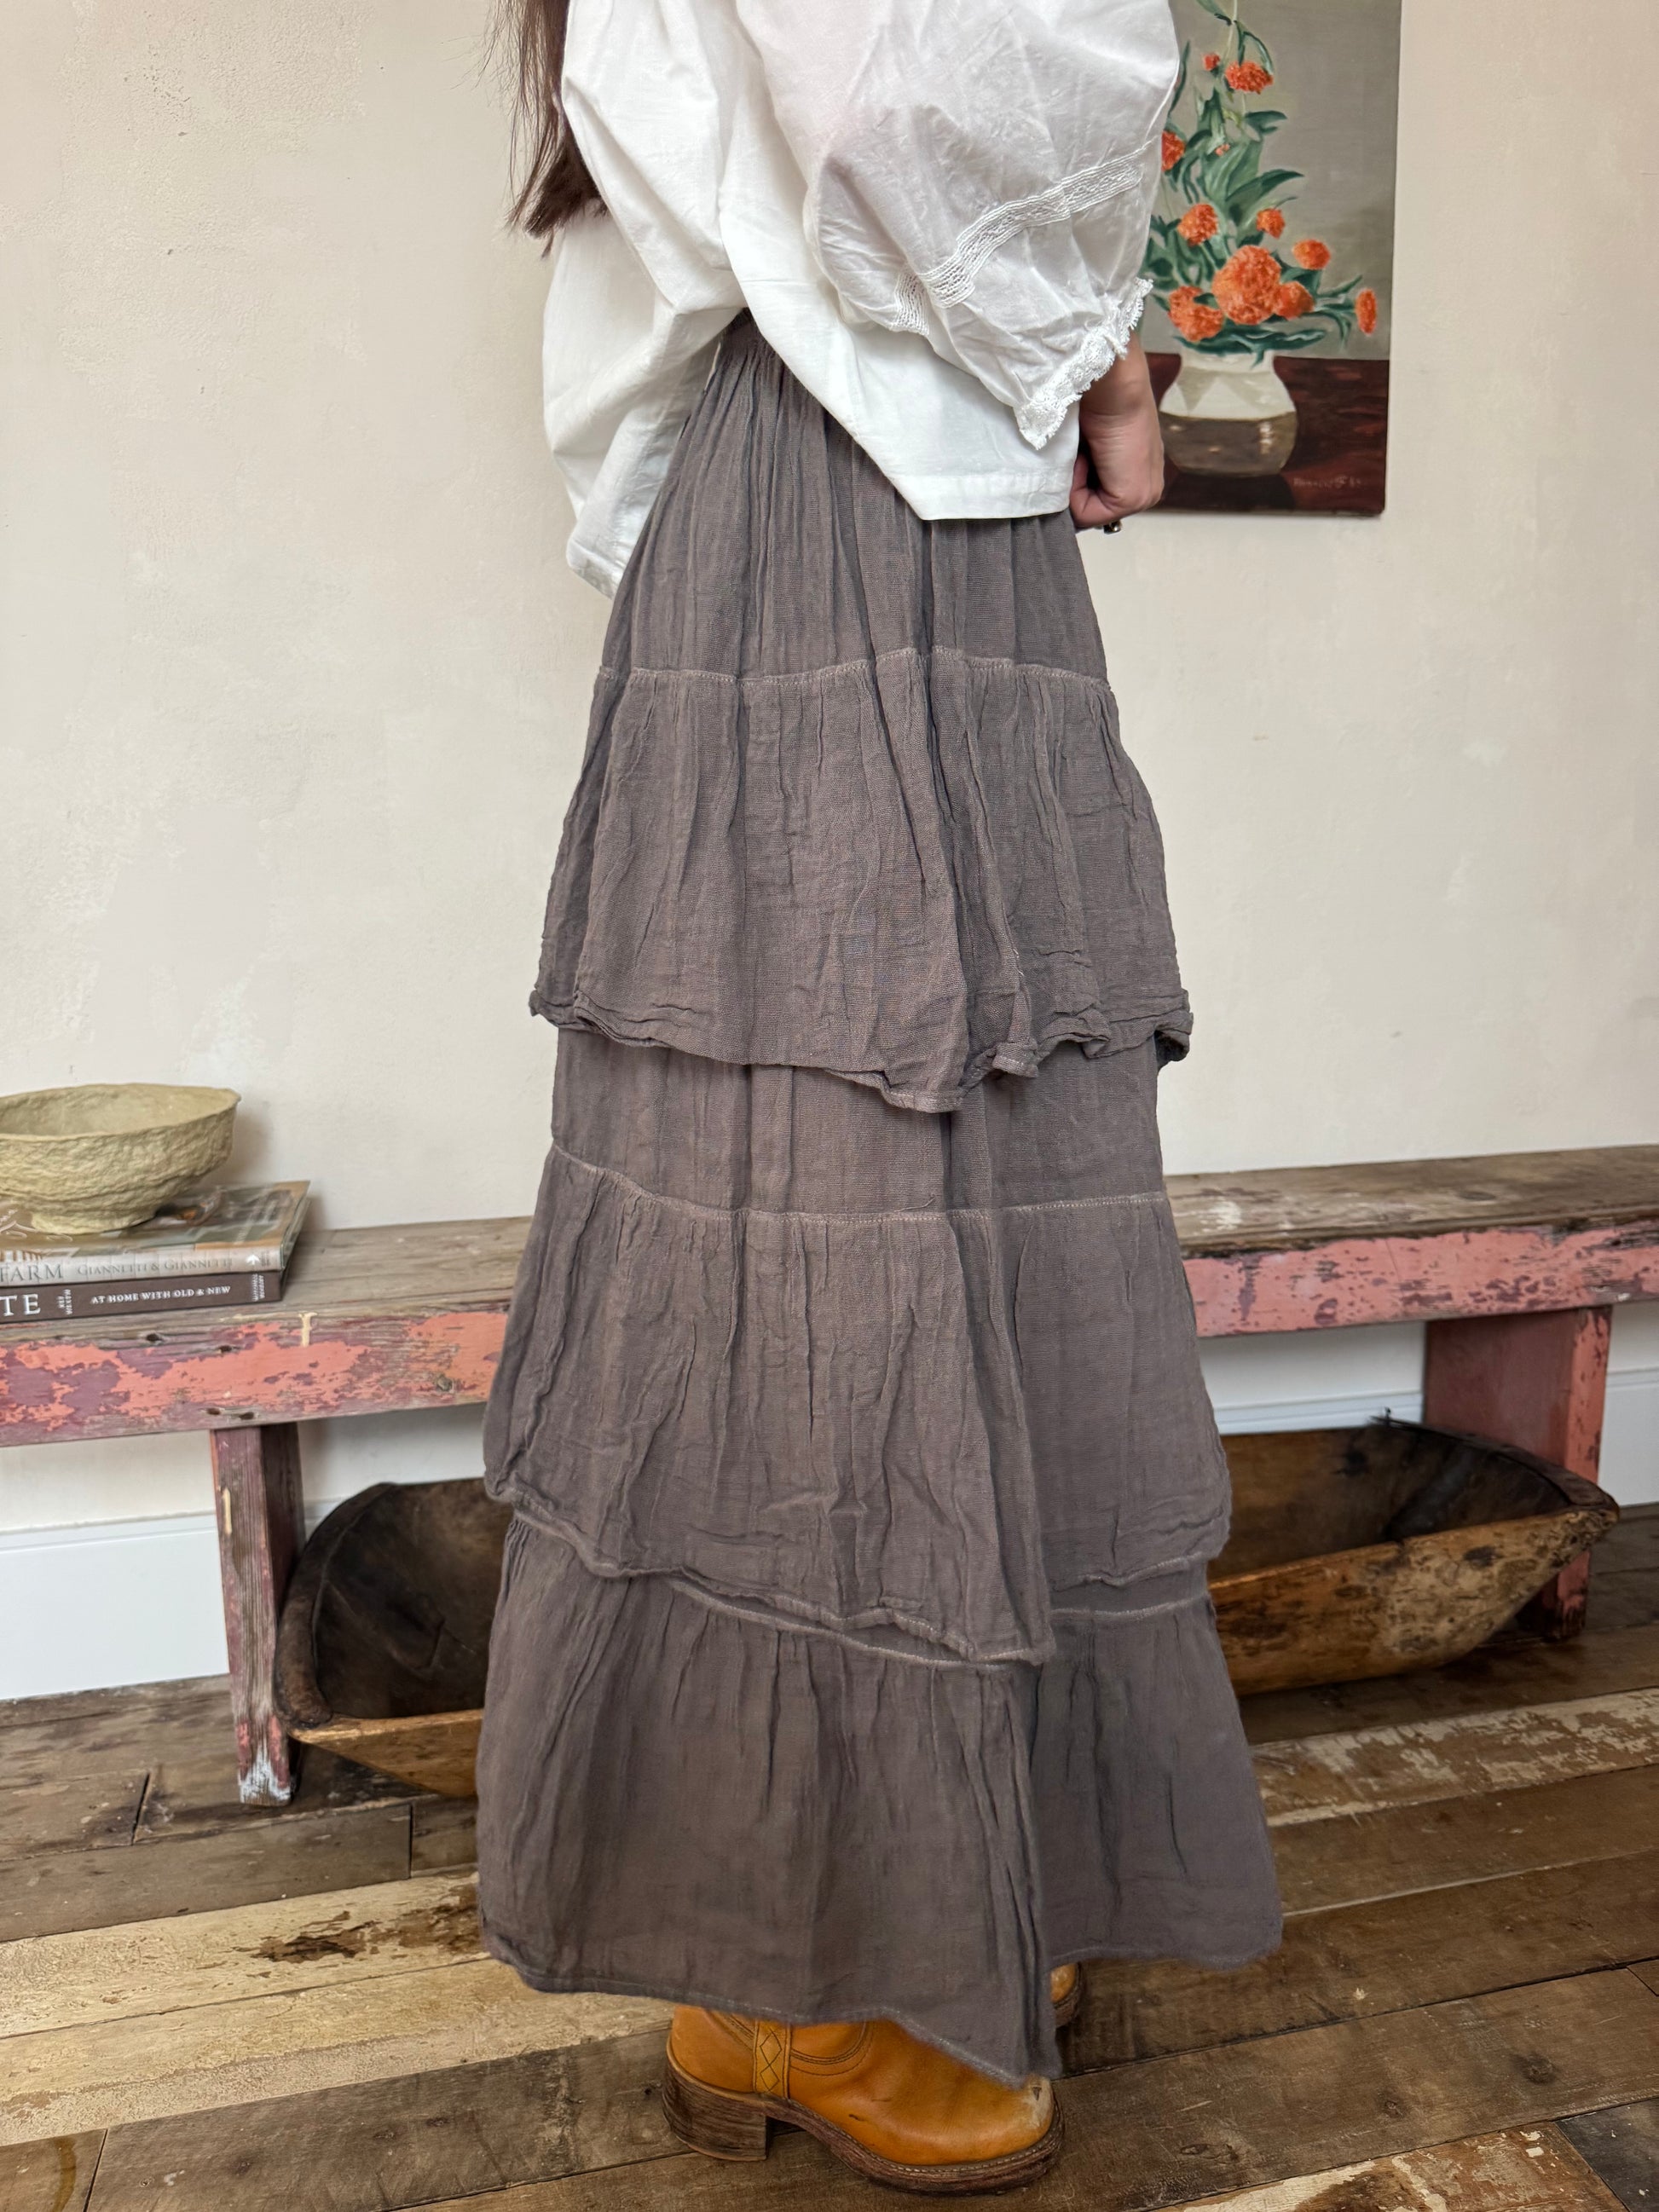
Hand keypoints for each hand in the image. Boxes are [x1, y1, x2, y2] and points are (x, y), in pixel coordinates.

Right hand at [1070, 335, 1165, 529]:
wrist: (1109, 377)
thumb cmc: (1096, 396)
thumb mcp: (1087, 442)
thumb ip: (1080, 468)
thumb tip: (1054, 488)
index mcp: (1141, 472)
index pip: (1096, 501)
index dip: (1073, 482)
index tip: (1077, 449)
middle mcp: (1147, 488)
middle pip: (1092, 510)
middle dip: (1074, 486)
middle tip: (1078, 450)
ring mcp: (1144, 495)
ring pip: (1087, 512)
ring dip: (1072, 483)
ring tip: (1082, 450)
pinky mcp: (1132, 497)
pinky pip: (1085, 513)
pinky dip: (1073, 486)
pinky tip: (1085, 455)